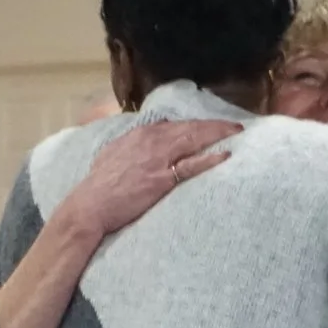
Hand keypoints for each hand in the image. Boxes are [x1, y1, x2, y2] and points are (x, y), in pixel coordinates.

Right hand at [55, 121, 240, 240]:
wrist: (91, 204)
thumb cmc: (100, 184)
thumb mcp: (113, 153)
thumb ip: (132, 144)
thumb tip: (142, 138)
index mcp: (140, 134)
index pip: (176, 124)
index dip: (197, 123)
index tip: (212, 124)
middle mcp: (151, 141)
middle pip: (190, 128)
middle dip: (215, 125)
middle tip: (235, 126)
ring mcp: (158, 159)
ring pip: (194, 140)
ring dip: (218, 134)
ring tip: (236, 133)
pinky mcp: (162, 179)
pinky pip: (191, 166)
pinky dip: (210, 159)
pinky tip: (224, 155)